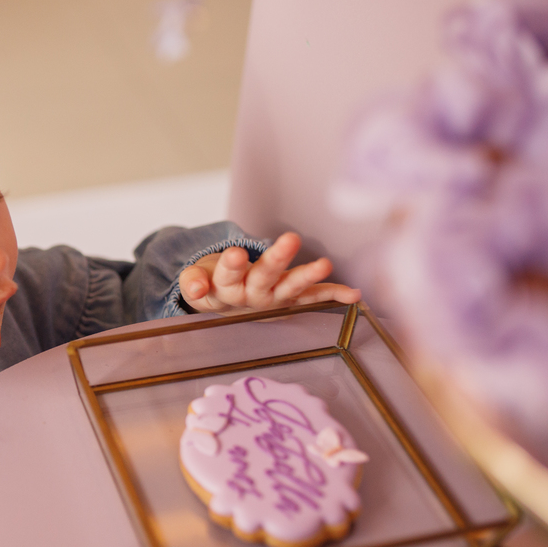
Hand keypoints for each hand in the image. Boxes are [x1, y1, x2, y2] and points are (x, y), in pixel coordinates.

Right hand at [179, 232, 360, 313]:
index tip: (235, 254)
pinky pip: (313, 298)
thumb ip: (193, 281)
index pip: (226, 276)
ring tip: (324, 264)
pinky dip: (333, 294)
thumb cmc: (210, 283)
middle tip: (289, 240)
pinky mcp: (291, 299)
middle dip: (277, 260)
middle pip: (263, 278)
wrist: (224, 306)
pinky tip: (354, 293)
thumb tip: (195, 289)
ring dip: (308, 276)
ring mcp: (273, 299)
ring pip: (290, 288)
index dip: (231, 267)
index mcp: (224, 289)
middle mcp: (251, 296)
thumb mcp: (196, 280)